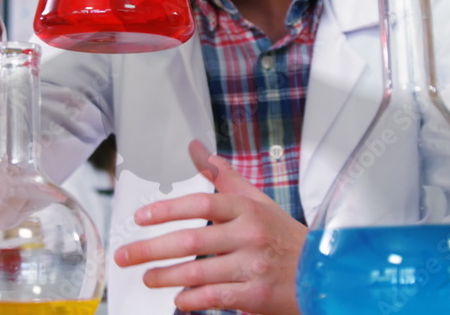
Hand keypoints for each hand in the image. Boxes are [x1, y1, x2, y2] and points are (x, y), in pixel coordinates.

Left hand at [115, 141, 306, 313]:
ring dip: (165, 276)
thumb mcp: (258, 201)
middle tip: (125, 255)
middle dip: (151, 249)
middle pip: (191, 240)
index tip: (141, 217)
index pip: (201, 203)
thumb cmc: (284, 236)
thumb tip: (196, 149)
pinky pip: (214, 297)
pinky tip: (178, 299)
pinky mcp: (256, 295)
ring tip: (146, 277)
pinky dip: (191, 299)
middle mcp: (250, 235)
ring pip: (198, 271)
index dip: (167, 210)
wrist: (323, 272)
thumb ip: (224, 177)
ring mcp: (253, 266)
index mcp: (247, 209)